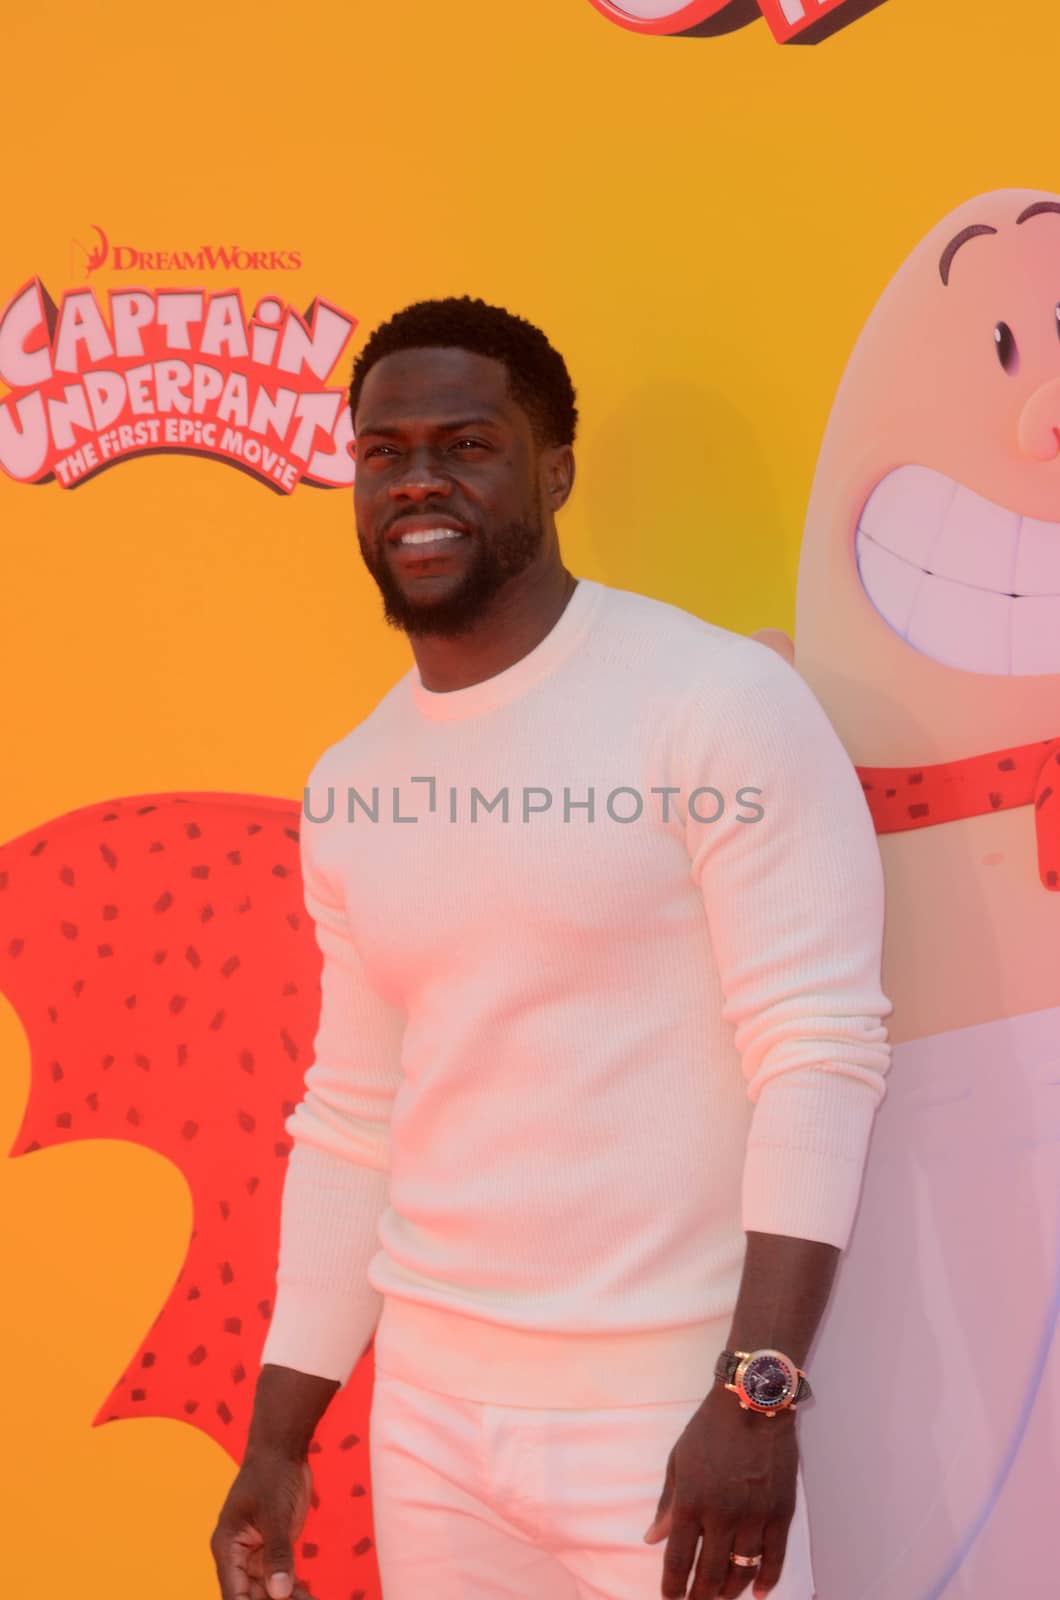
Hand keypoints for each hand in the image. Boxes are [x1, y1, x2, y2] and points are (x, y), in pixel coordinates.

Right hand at [210, 1448, 318, 1599]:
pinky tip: (310, 1596)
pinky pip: (280, 1577)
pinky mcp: (272, 1548)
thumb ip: (276, 1554)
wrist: (282, 1448)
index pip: (235, 1595)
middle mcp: (237, 1556)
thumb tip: (279, 1593)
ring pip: (268, 1591)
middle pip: (252, 1596)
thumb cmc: (272, 1474)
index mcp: (228, 1548)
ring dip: (287, 1598)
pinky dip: (294, 1590)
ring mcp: (255, 1554)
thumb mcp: (275, 1514)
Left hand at [642, 1384, 797, 1598]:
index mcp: (691, 1502)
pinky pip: (774, 1557)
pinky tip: (759, 1592)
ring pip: (742, 1570)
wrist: (753, 1403)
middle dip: (700, 1596)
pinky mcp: (781, 1513)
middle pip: (710, 1574)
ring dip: (730, 1591)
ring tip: (722, 1597)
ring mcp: (754, 1517)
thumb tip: (653, 1539)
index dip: (673, 1587)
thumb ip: (667, 1503)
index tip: (670, 1599)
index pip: (679, 1560)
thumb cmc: (709, 1429)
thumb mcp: (678, 1461)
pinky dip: (767, 1579)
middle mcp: (722, 1516)